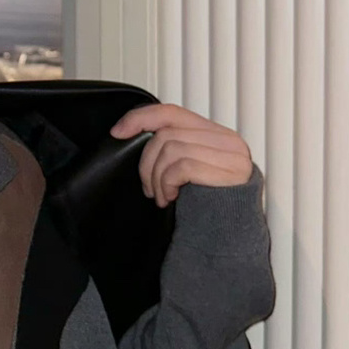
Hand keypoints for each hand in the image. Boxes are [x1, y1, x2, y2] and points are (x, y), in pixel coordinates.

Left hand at [110, 103, 253, 208]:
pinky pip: (182, 167)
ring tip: (161, 196)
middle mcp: (227, 139)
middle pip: (166, 133)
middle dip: (147, 162)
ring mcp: (231, 155)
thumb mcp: (187, 169)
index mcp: (216, 133)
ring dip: (157, 177)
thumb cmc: (206, 204)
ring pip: (171, 148)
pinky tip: (171, 198)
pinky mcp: (228, 172)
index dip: (141, 117)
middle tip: (148, 187)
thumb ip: (174, 147)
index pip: (172, 112)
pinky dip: (168, 184)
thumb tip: (131, 132)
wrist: (231, 236)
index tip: (117, 132)